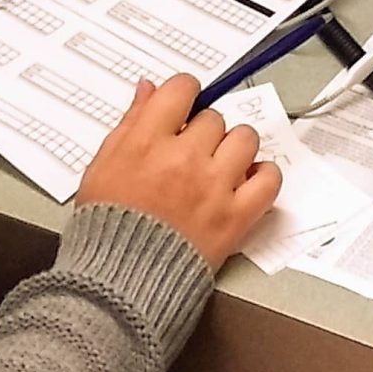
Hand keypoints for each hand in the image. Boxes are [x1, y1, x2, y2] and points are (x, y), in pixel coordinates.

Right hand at [76, 73, 282, 272]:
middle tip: (192, 151)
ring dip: (234, 148)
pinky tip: (247, 181)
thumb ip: (130, 123)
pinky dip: (263, 176)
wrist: (120, 282)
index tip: (185, 105)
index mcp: (147, 142)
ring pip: (245, 138)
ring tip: (220, 165)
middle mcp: (184, 159)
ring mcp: (214, 187)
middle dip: (203, 131)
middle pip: (213, 117)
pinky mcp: (236, 217)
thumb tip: (148, 90)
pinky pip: (269, 179)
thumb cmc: (108, 228)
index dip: (185, 94)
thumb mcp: (103, 165)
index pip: (182, 89)